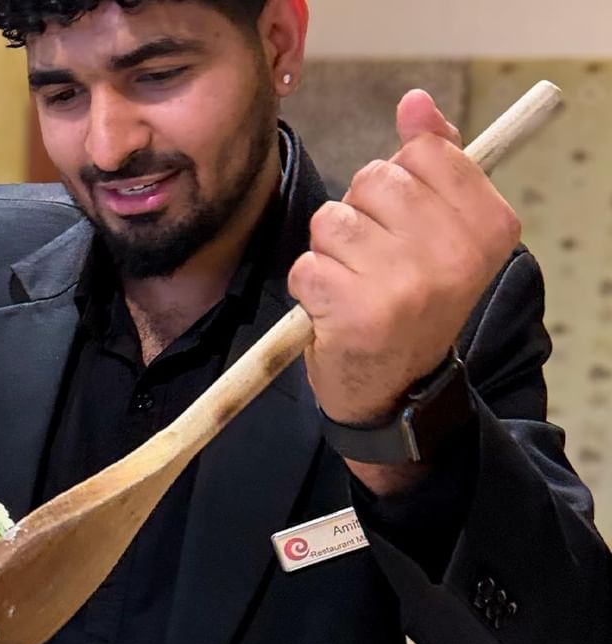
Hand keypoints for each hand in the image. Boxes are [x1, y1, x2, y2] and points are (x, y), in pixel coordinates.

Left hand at [289, 89, 521, 426]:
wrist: (395, 390)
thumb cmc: (414, 300)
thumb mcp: (442, 232)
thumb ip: (435, 162)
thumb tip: (415, 102)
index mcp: (489, 227)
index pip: (423, 152)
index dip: (398, 182)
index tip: (406, 222)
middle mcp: (454, 255)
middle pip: (374, 179)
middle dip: (359, 214)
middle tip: (374, 261)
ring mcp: (404, 285)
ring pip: (332, 220)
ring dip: (329, 250)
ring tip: (353, 285)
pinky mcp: (353, 312)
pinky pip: (305, 263)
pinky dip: (309, 285)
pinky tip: (333, 311)